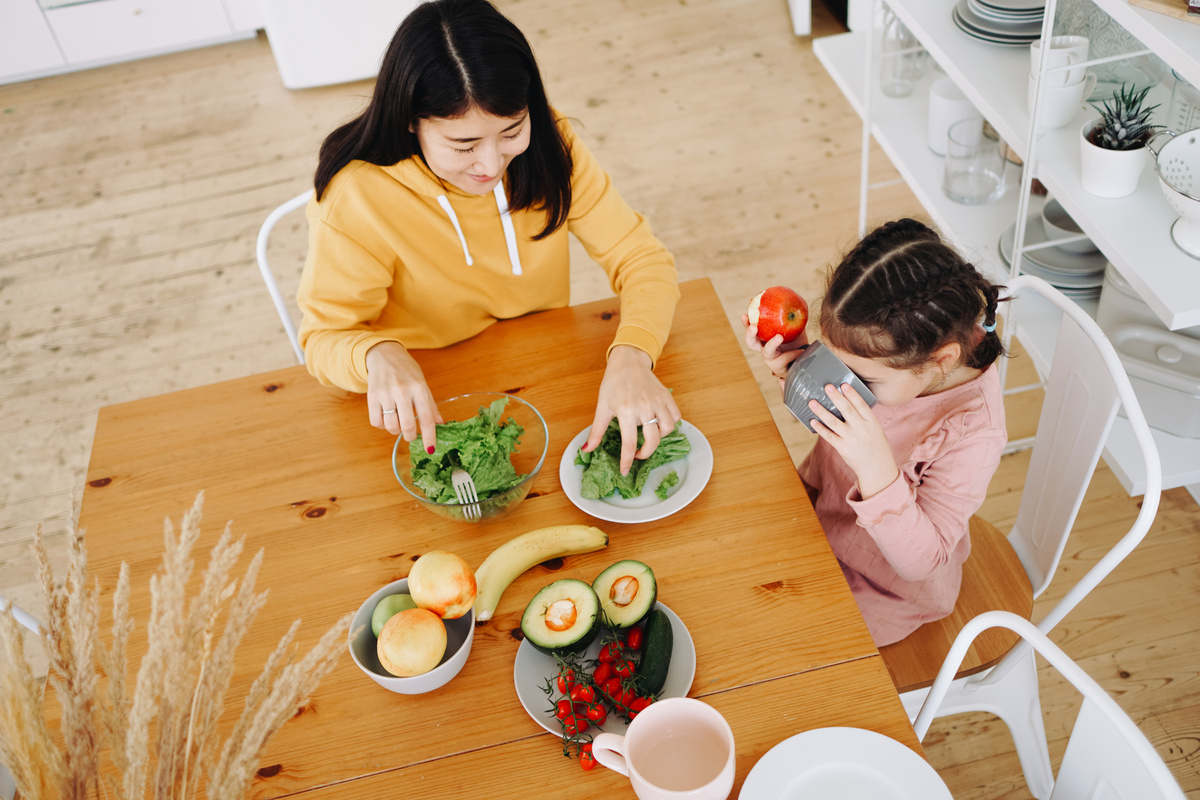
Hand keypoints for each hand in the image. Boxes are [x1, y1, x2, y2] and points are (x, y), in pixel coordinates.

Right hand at [365, 341, 443, 449]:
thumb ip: (431, 406)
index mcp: (419, 388)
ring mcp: (385, 394)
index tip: (431, 449)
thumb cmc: (406, 370)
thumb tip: (441, 425)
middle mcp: (402, 391)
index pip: (426, 418)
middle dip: (411, 436)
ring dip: (396, 431)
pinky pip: (376, 422)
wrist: (383, 354)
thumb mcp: (423, 384)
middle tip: (412, 434)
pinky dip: (382, 425)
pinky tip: (387, 418)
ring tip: (399, 423)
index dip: (429, 436)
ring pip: (391, 426)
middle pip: (407, 426)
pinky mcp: (371, 396)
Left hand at [582, 345, 680, 475]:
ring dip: (659, 438)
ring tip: (648, 435)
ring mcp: (658, 402)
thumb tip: (586, 449)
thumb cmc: (613, 383)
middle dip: (645, 454)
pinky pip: (675, 417)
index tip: (625, 470)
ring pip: (667, 430)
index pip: (629, 443)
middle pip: (652, 441)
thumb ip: (596, 430)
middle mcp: (645, 407)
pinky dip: (669, 424)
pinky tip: (659, 424)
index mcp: (626, 411)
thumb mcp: (602, 406)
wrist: (629, 361)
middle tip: (637, 455)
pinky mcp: (667, 397)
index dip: (627, 461)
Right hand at [741, 313, 807, 390]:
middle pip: (751, 343)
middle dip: (749, 334)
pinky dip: (793, 353)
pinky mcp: (778, 367)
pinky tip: (801, 351)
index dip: (746, 323)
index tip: (745, 315)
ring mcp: (770, 359)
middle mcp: (764, 348)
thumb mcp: (796, 328)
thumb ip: (795, 317)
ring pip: (766, 352)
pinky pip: (784, 358)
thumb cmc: (797, 343)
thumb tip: (797, 301)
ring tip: (780, 337)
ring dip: (772, 343)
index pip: (752, 330)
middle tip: (754, 326)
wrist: (805, 360)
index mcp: (765, 338)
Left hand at [808, 383, 897, 498]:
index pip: (861, 405)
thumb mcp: (875, 429)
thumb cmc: (876, 446)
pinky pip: (829, 436)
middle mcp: (862, 429)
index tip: (843, 384)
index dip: (852, 394)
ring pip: (834, 422)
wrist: (877, 468)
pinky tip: (812, 421)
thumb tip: (847, 402)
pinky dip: (820, 428)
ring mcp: (852, 439)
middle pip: (847, 410)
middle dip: (836, 397)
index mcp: (872, 422)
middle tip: (827, 387)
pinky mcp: (843, 448)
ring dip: (822, 411)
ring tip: (812, 402)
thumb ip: (864, 417)